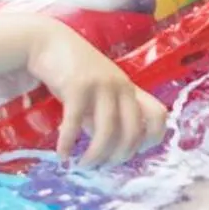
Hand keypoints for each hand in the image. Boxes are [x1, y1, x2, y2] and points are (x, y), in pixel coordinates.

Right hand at [25, 20, 167, 165]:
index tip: (132, 152)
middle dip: (119, 156)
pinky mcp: (77, 85)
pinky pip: (76, 123)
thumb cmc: (74, 71)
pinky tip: (62, 153)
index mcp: (130, 89)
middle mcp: (121, 86)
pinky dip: (69, 143)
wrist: (49, 42)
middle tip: (101, 167)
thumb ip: (106, 115)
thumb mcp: (98, 92)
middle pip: (133, 131)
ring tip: (82, 165)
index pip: (159, 115)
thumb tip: (108, 150)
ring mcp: (101, 85)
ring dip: (95, 155)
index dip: (152, 139)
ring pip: (107, 131)